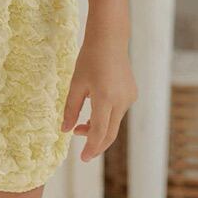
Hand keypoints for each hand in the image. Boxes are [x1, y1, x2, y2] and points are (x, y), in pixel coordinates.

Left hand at [60, 32, 137, 161]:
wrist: (109, 40)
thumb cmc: (89, 59)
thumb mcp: (76, 84)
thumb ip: (70, 109)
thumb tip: (65, 131)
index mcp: (105, 98)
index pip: (99, 132)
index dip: (91, 147)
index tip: (83, 158)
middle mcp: (121, 101)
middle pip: (110, 133)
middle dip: (96, 144)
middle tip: (83, 153)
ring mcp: (129, 98)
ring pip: (114, 123)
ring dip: (99, 129)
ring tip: (81, 126)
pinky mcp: (132, 94)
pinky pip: (118, 112)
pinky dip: (107, 118)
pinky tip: (95, 110)